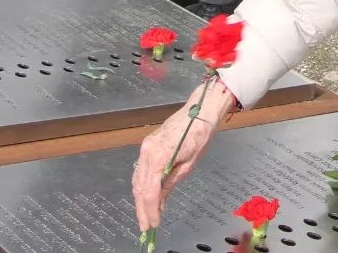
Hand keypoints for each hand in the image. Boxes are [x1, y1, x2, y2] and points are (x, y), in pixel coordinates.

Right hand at [133, 79, 236, 233]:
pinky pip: (141, 170)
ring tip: (145, 216)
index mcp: (159, 157)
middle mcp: (147, 152)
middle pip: (140, 187)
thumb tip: (160, 202)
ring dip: (140, 200)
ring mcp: (145, 148)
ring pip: (138, 180)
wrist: (199, 111)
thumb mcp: (189, 164)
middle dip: (142, 209)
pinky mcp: (147, 145)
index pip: (150, 191)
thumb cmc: (200, 135)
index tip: (154, 223)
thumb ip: (171, 183)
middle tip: (146, 227)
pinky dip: (143, 186)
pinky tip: (147, 197)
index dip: (151, 210)